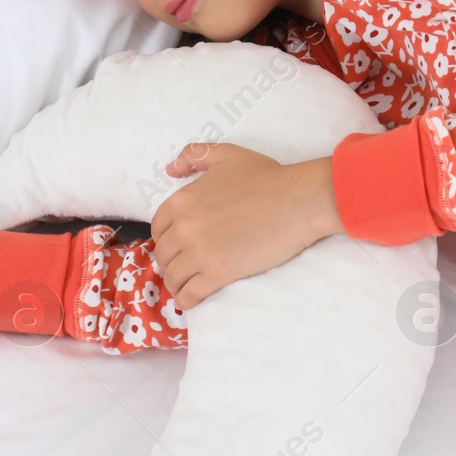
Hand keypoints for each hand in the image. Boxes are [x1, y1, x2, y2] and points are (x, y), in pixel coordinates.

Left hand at [153, 144, 342, 309]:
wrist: (298, 202)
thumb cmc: (267, 177)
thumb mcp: (227, 155)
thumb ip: (194, 155)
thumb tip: (170, 170)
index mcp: (182, 200)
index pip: (158, 228)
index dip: (166, 239)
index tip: (178, 246)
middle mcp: (184, 227)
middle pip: (164, 255)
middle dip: (172, 262)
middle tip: (186, 266)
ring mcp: (199, 252)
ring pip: (172, 277)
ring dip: (177, 283)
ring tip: (188, 284)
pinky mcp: (218, 274)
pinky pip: (189, 295)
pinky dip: (187, 300)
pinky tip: (192, 299)